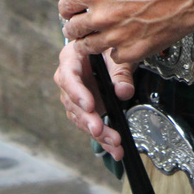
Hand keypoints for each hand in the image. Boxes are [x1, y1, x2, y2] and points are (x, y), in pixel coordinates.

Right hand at [54, 38, 134, 160]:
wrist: (112, 48)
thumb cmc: (111, 45)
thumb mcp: (118, 54)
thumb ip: (121, 72)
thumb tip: (124, 92)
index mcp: (71, 57)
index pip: (69, 76)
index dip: (77, 93)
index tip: (90, 106)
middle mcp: (68, 78)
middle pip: (72, 102)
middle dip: (87, 119)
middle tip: (99, 130)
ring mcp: (74, 95)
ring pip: (80, 117)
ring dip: (97, 133)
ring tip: (114, 143)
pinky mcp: (83, 108)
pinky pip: (89, 124)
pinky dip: (102, 138)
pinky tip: (113, 148)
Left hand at [58, 0, 193, 64]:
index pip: (65, 4)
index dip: (68, 8)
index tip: (72, 11)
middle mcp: (102, 14)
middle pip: (72, 29)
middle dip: (76, 27)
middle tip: (84, 26)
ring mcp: (114, 36)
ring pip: (87, 47)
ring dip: (91, 42)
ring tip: (103, 35)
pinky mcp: (128, 52)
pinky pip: (112, 57)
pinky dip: (116, 51)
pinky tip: (126, 40)